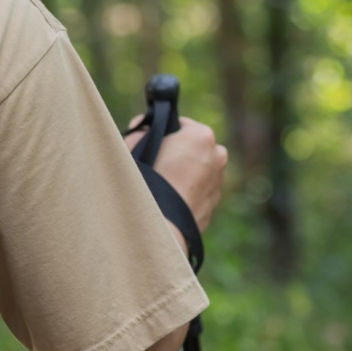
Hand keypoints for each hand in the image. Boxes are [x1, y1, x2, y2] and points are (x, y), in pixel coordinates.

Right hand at [127, 117, 228, 231]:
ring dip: (185, 172)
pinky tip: (169, 198)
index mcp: (201, 135)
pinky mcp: (214, 203)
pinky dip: (188, 191)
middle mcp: (217, 155)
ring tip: (162, 184)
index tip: (151, 142)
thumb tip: (143, 127)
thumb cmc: (145, 182)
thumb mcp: (133, 146)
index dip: (163, 132)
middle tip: (156, 164)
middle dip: (179, 152)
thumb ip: (140, 131)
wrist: (159, 225)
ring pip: (199, 169)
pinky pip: (199, 190)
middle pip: (194, 146)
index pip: (181, 125)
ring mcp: (218, 180)